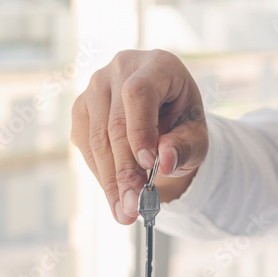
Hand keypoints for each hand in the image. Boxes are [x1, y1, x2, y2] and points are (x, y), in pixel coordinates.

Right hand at [71, 49, 207, 224]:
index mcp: (156, 65)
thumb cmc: (182, 123)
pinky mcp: (81, 109)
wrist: (163, 117)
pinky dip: (100, 174)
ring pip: (96, 139)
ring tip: (123, 212)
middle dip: (123, 171)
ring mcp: (95, 87)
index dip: (139, 131)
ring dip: (109, 181)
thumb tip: (164, 161)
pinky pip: (85, 146)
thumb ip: (186, 147)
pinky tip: (115, 195)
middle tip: (132, 207)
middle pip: (114, 124)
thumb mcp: (196, 137)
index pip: (138, 94)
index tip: (148, 166)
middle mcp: (120, 69)